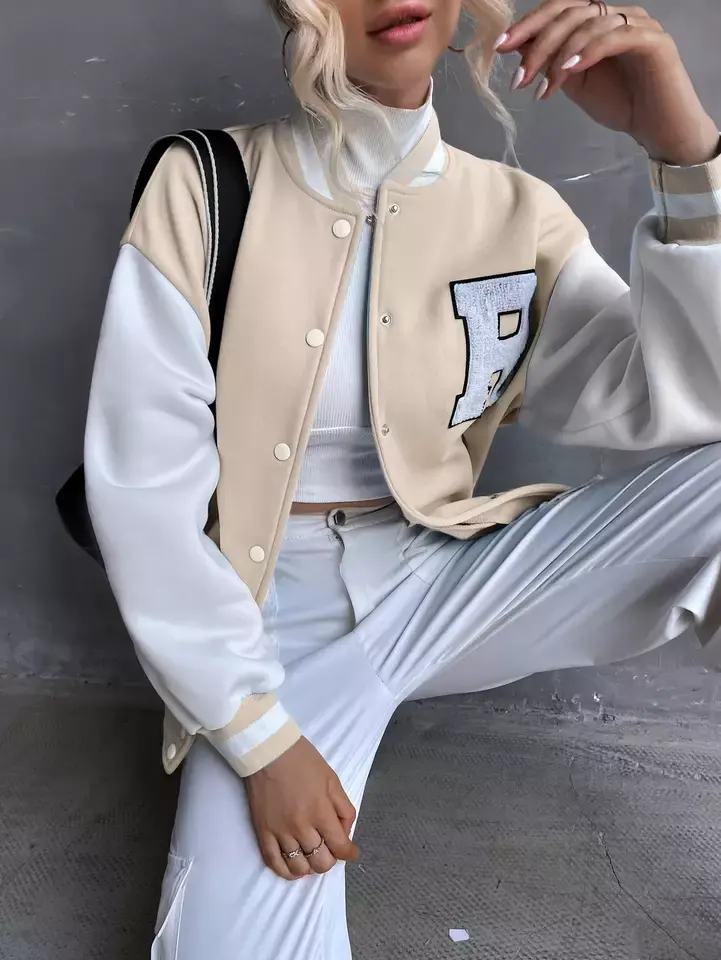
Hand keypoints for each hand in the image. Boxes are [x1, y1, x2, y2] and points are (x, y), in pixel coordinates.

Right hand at [245, 736, 359, 880]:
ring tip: (313, 859)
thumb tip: (346, 833)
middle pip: (320, 861)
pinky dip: (286, 872)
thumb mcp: (332, 780)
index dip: (349, 853)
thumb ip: (344, 808)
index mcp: (321, 811)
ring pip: (299, 866)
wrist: (269, 752)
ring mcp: (280, 832)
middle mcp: (301, 826)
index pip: (339, 846)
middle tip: (330, 851)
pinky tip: (295, 870)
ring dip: (310, 867)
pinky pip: (274, 862)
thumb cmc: (304, 762)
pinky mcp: (263, 833)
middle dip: (330, 860)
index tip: (351, 852)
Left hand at [496, 0, 718, 165]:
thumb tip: (519, 50)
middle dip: (538, 44)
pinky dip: (587, 53)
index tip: (500, 47)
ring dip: (559, 57)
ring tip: (543, 89)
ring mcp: (637, 23)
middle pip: (569, 13)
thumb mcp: (574, 83)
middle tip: (519, 78)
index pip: (559, 9)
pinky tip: (568, 72)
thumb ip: (552, 63)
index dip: (528, 25)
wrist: (658, 128)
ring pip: (588, 25)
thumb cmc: (620, 104)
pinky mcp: (653, 40)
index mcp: (598, 21)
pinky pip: (614, 37)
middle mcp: (617, 14)